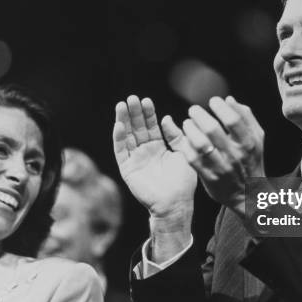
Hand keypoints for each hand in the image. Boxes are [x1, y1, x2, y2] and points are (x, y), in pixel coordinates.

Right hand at [113, 95, 196, 219]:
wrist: (176, 204)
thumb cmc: (183, 182)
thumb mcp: (184, 153)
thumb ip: (176, 136)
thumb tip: (167, 118)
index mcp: (158, 147)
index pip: (151, 126)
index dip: (148, 114)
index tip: (146, 100)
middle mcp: (145, 151)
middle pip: (137, 128)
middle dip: (134, 113)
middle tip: (132, 98)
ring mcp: (135, 159)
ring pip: (127, 136)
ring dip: (123, 121)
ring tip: (122, 105)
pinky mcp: (127, 169)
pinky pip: (121, 152)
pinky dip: (118, 138)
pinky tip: (118, 125)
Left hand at [162, 96, 264, 215]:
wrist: (248, 195)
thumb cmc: (250, 161)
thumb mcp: (257, 139)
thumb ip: (247, 117)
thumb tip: (230, 99)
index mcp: (248, 143)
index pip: (233, 119)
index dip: (220, 106)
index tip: (212, 101)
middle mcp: (235, 154)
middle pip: (213, 129)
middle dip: (199, 114)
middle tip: (193, 110)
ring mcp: (221, 166)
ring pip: (201, 143)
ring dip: (190, 129)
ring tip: (188, 123)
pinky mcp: (208, 176)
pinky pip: (192, 158)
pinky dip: (186, 145)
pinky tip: (186, 138)